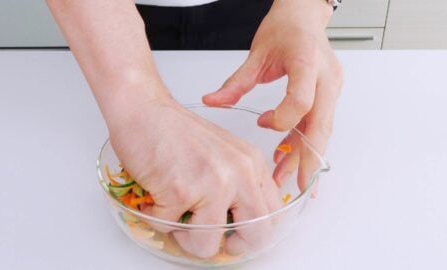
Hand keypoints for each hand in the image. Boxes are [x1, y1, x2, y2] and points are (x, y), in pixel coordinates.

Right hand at [109, 94, 281, 257]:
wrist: (144, 109)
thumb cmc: (176, 131)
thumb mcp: (224, 154)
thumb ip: (238, 185)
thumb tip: (238, 225)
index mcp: (252, 165)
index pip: (273, 216)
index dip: (252, 235)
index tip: (233, 235)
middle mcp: (239, 174)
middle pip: (256, 238)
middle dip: (230, 247)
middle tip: (207, 236)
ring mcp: (212, 183)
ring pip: (206, 245)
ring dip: (184, 237)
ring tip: (171, 215)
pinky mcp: (180, 191)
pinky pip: (167, 228)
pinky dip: (156, 218)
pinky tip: (153, 198)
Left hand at [203, 0, 342, 193]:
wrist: (304, 16)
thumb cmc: (285, 28)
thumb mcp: (256, 53)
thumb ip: (236, 82)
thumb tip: (212, 102)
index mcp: (307, 62)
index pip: (302, 101)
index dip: (281, 119)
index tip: (262, 122)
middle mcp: (326, 77)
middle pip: (321, 125)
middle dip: (308, 157)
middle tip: (296, 184)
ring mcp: (331, 86)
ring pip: (322, 129)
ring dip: (305, 154)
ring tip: (285, 177)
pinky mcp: (328, 93)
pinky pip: (318, 123)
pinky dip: (304, 141)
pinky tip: (288, 155)